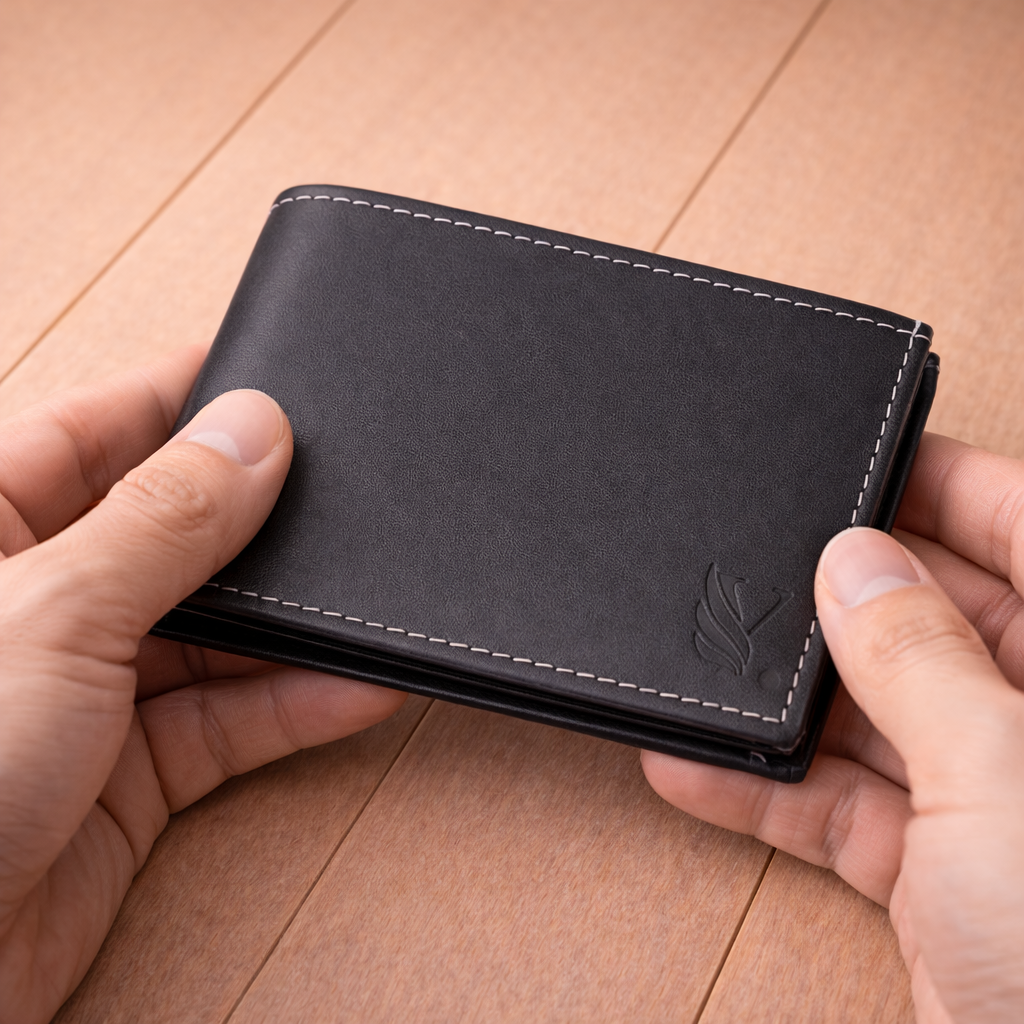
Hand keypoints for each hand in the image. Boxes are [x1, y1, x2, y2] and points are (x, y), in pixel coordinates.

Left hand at [0, 347, 405, 1023]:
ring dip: (292, 627)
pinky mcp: (129, 774)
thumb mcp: (53, 614)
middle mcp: (37, 605)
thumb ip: (161, 521)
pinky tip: (357, 685)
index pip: (97, 431)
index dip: (184, 402)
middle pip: (172, 533)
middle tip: (341, 493)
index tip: (272, 380)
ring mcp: (85, 690)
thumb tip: (253, 432)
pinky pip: (230, 722)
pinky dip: (296, 706)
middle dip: (257, 521)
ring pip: (214, 633)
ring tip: (366, 598)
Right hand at [642, 433, 1023, 1022]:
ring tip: (711, 667)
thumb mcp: (1002, 780)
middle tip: (759, 565)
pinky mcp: (946, 877)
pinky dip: (772, 794)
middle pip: (937, 620)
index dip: (941, 485)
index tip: (852, 457)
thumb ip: (920, 659)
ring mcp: (1000, 803)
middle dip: (842, 601)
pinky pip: (848, 807)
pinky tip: (698, 768)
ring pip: (879, 717)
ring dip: (789, 706)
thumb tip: (852, 561)